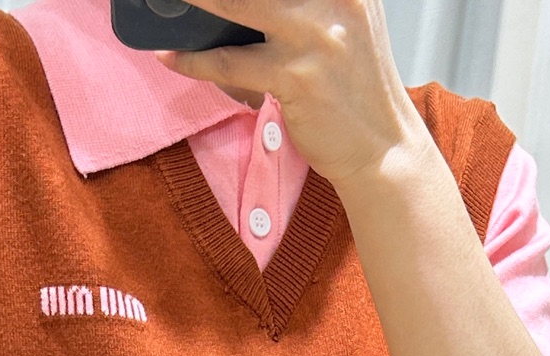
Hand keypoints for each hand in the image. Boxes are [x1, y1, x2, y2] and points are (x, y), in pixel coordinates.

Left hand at [153, 0, 428, 187]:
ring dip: (195, 2)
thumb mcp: (344, 25)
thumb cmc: (355, 90)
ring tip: (167, 1)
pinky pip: (230, 63)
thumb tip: (236, 7)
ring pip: (236, 5)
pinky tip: (172, 57)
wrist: (382, 148)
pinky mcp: (297, 76)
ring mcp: (316, 36)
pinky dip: (196, 61)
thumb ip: (307, 4)